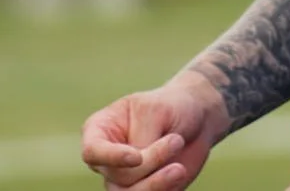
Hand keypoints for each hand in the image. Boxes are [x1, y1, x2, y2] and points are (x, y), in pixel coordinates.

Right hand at [81, 73, 224, 190]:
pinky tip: (179, 173)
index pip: (92, 152)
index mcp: (99, 131)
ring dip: (156, 184)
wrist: (197, 119)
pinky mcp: (145, 189)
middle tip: (176, 141)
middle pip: (117, 177)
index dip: (112, 158)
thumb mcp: (154, 111)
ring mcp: (124, 179)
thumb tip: (138, 166)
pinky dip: (165, 189)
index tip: (137, 157)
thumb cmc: (170, 106)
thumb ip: (142, 140)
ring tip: (179, 169)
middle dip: (150, 162)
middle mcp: (107, 160)